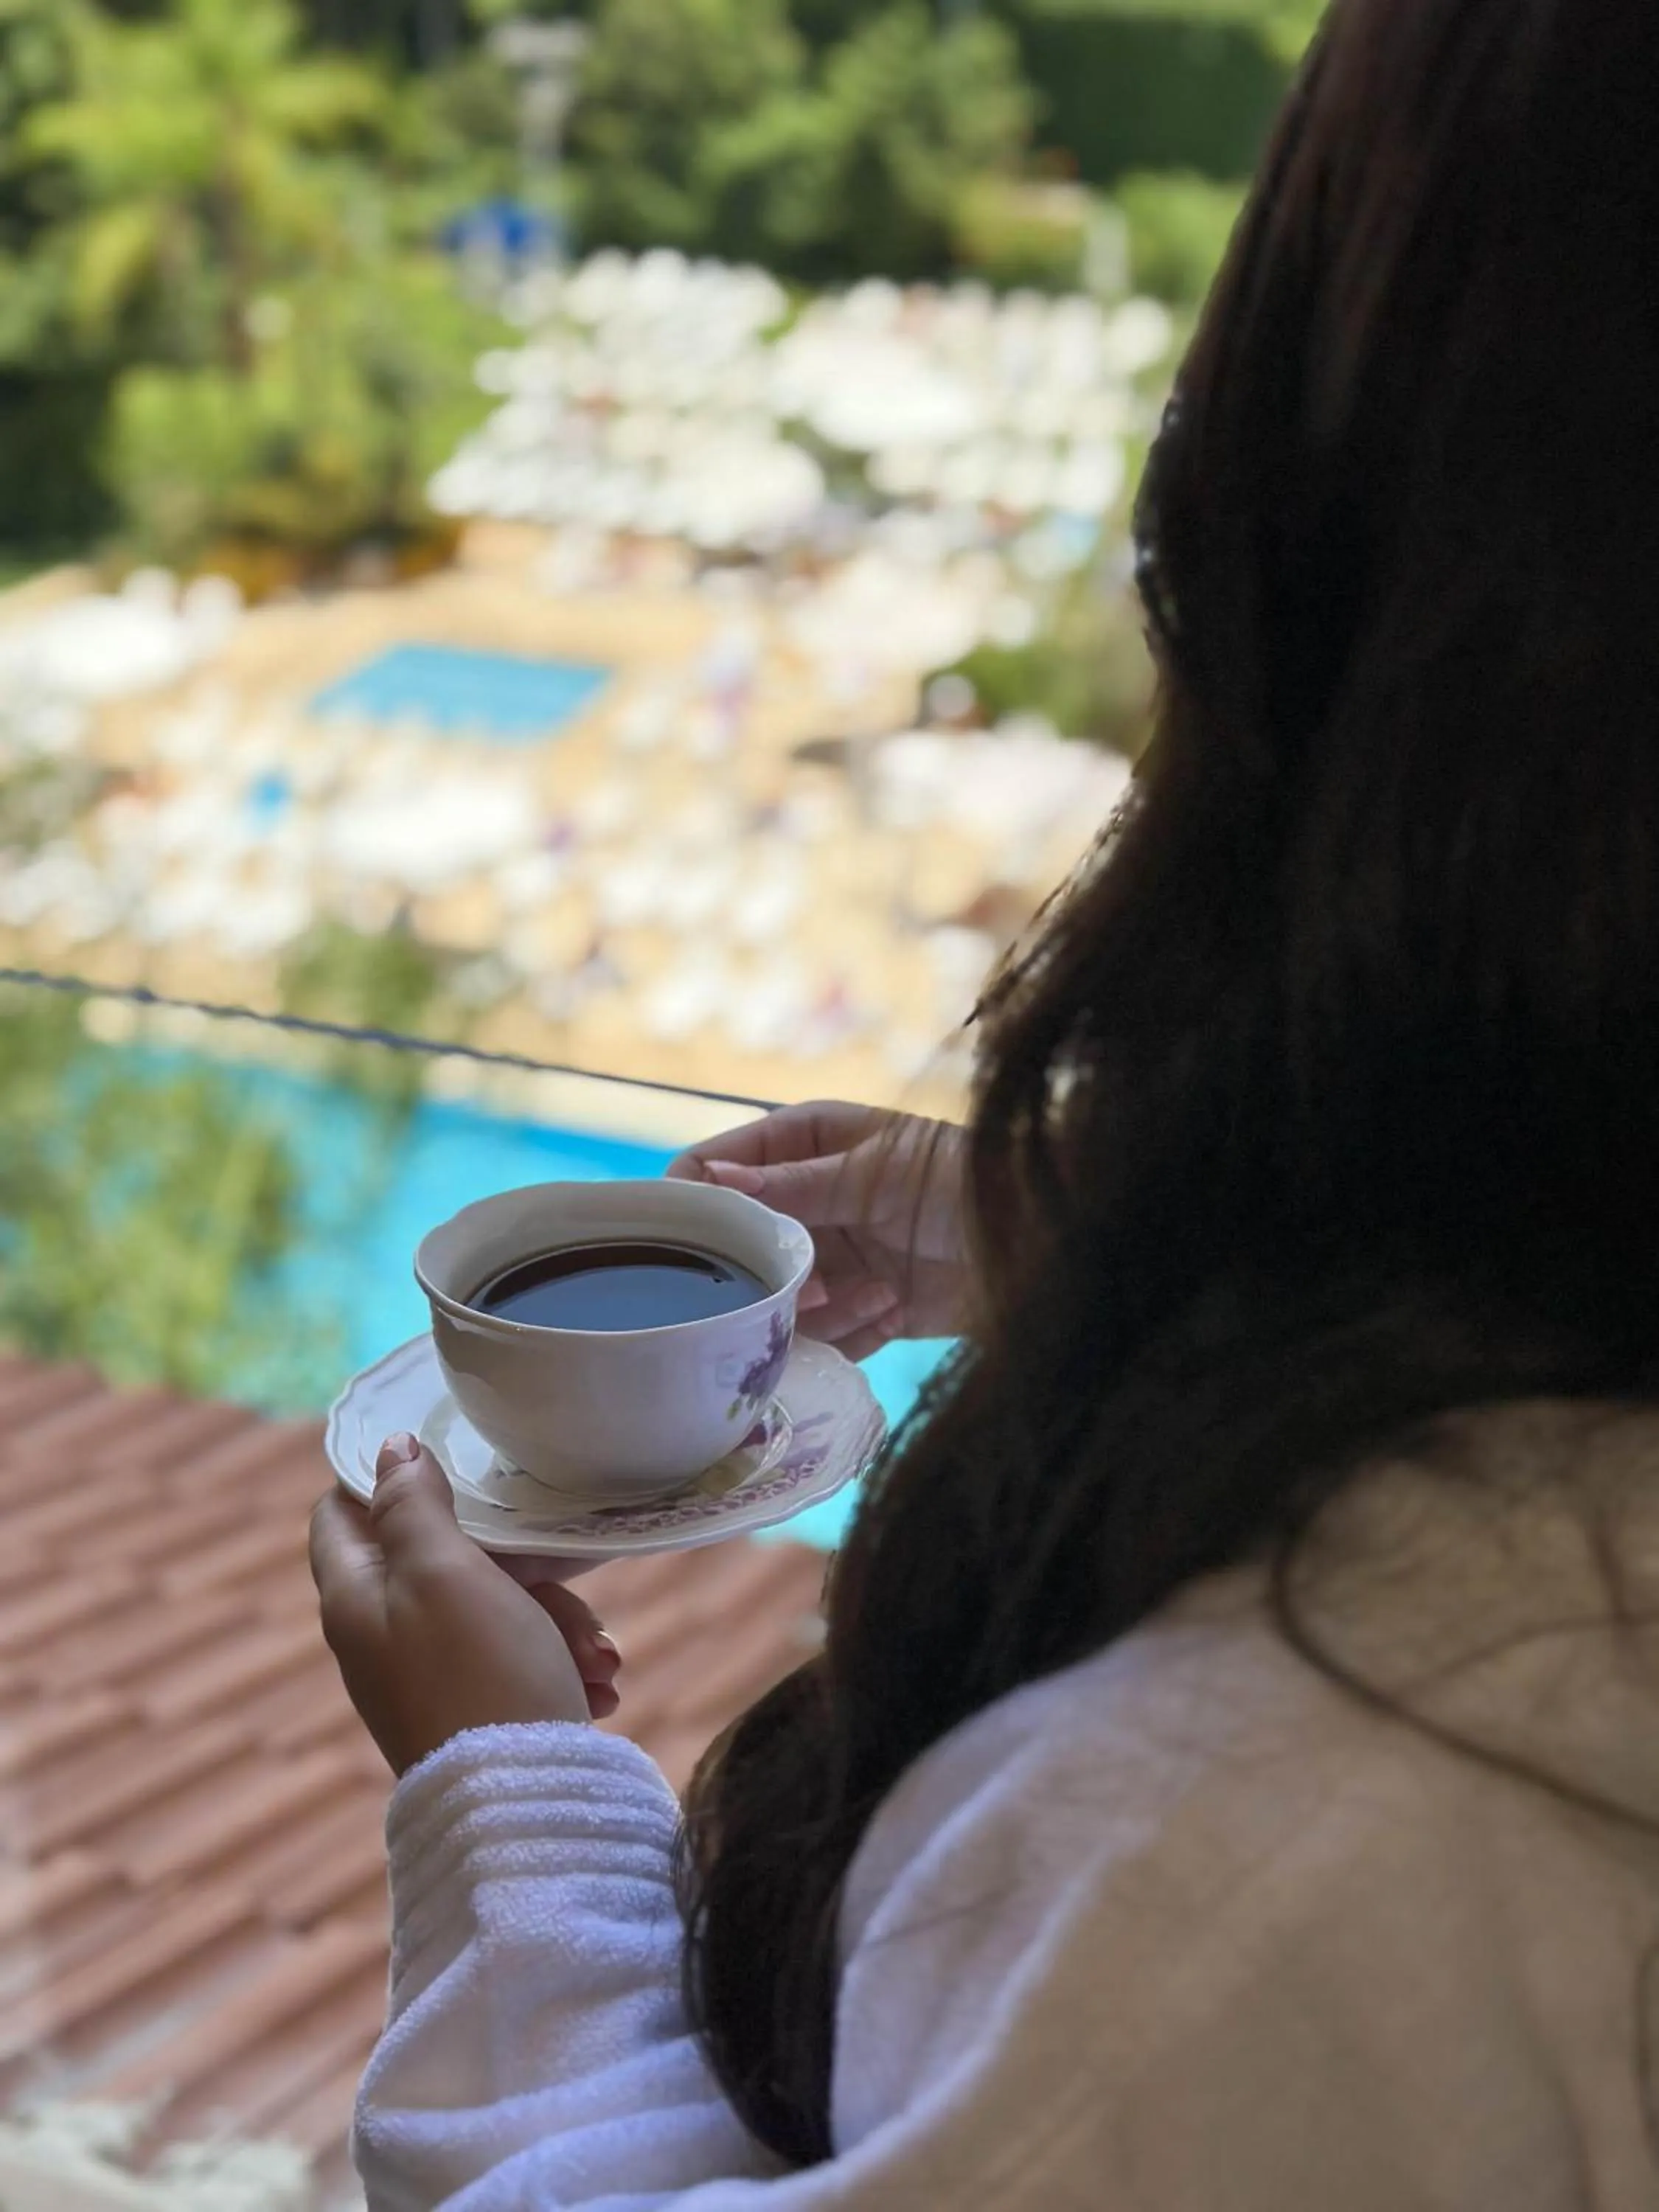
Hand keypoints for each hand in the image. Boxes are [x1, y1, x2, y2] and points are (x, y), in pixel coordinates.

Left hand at [310, 1435, 620, 1778]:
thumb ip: (411, 1505)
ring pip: (496, 1608)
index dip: (387, 1479)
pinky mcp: (474, 1712)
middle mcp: (382, 1637)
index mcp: (354, 1599)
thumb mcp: (443, 1571)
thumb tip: (389, 1450)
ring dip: (554, 1619)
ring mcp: (429, 1677)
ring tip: (597, 1656)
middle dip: (518, 1564)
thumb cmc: (479, 1674)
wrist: (521, 1806)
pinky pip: (518, 1658)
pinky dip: (558, 1661)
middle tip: (566, 1584)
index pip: (341, 1513)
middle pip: (443, 1559)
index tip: (457, 1467)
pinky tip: (596, 1684)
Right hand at [669, 1102, 967, 1357]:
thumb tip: (714, 1178)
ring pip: (779, 1298)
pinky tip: (896, 1305)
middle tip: (811, 1285)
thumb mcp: (878, 1172)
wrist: (1042, 1240)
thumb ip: (796, 1183)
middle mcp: (809, 1200)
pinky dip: (853, 1330)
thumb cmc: (965, 1179)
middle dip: (767, 1272)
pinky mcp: (862, 1308)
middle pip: (740, 1247)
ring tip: (879, 1291)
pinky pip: (824, 1335)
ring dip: (823, 1307)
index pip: (715, 1166)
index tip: (688, 1242)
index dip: (693, 1200)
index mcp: (804, 1141)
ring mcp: (833, 1257)